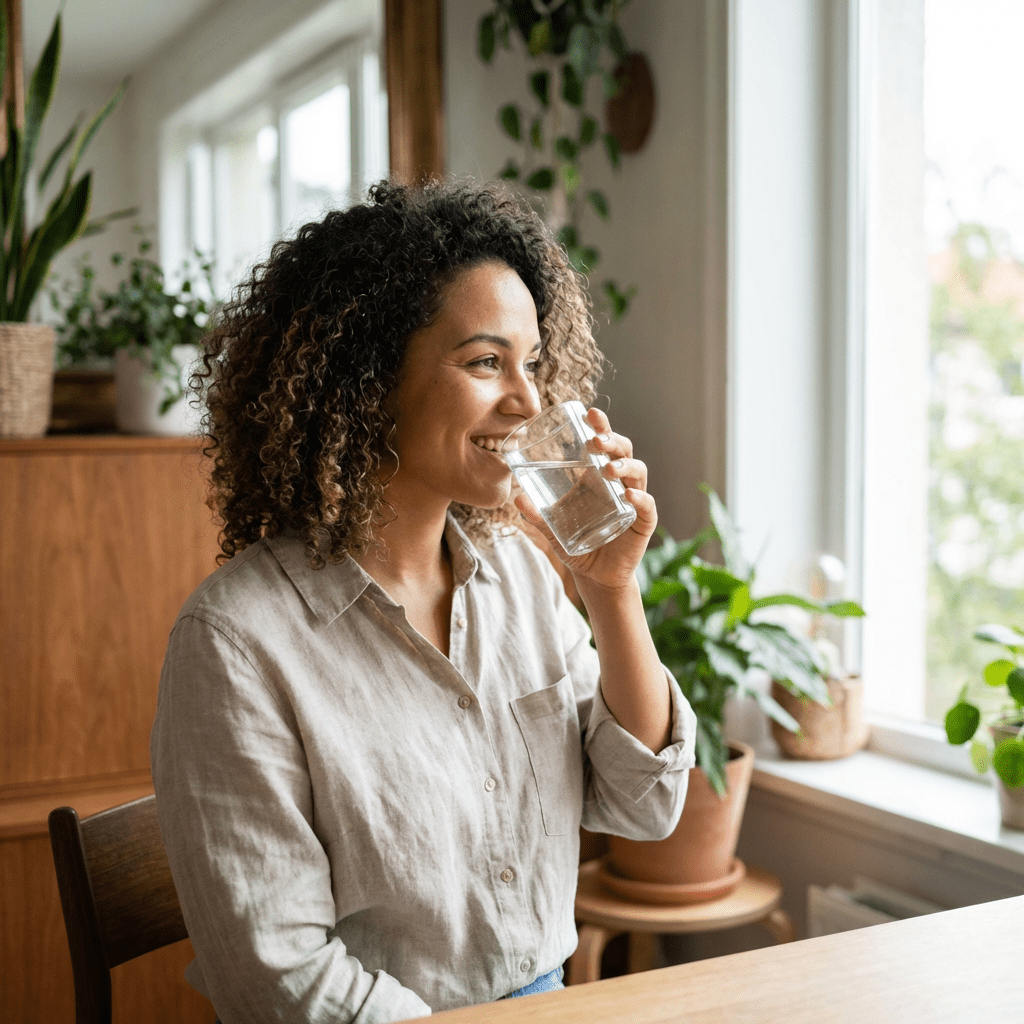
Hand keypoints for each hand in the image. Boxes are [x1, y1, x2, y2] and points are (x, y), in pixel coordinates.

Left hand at [514, 407, 656, 593]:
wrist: (594, 575)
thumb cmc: (576, 543)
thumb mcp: (551, 528)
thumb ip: (536, 514)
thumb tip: (516, 497)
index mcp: (598, 475)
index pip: (603, 443)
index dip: (600, 426)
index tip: (589, 413)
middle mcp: (619, 482)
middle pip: (622, 450)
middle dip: (612, 440)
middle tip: (596, 439)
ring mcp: (634, 500)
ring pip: (637, 472)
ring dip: (624, 466)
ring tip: (607, 468)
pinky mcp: (643, 522)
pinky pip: (646, 505)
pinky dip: (639, 498)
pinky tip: (628, 495)